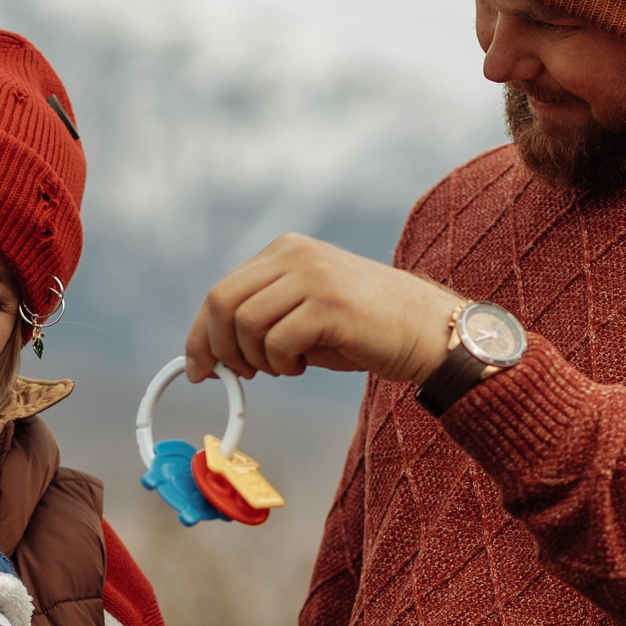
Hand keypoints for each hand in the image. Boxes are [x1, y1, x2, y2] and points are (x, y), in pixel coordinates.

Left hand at [185, 232, 459, 384]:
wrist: (427, 330)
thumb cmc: (364, 329)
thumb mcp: (304, 313)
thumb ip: (261, 321)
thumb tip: (212, 356)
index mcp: (285, 250)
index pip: (221, 291)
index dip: (200, 335)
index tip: (197, 369)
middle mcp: (295, 254)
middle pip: (222, 304)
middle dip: (220, 350)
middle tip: (242, 375)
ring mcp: (313, 276)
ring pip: (246, 325)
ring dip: (258, 360)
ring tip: (288, 366)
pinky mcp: (329, 304)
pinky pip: (277, 343)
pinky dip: (282, 365)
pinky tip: (304, 365)